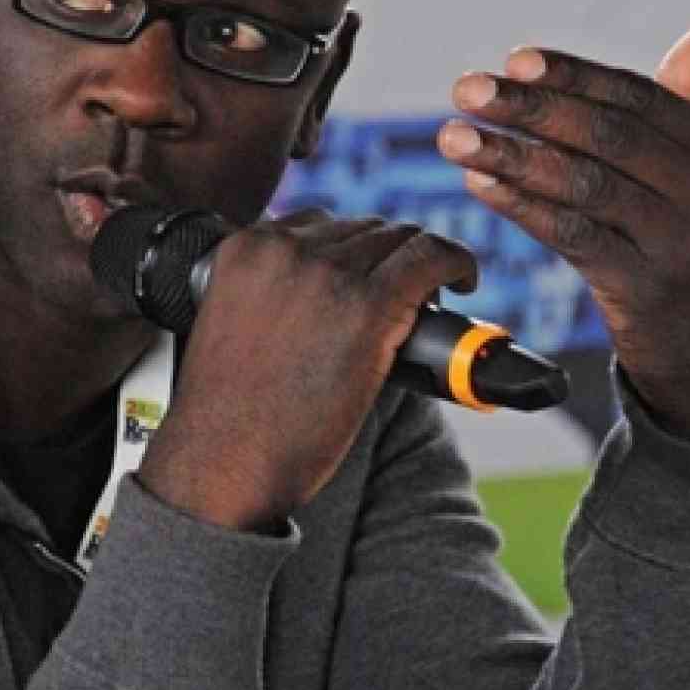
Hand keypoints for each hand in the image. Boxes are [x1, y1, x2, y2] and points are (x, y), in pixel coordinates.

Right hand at [138, 211, 476, 530]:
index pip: (316, 224)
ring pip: (400, 240)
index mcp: (245, 249)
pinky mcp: (368, 305)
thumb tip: (327, 292)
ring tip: (432, 295)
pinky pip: (431, 258)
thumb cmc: (230, 416)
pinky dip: (456, 262)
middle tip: (404, 296)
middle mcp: (284, 250)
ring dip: (421, 263)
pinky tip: (463, 280)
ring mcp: (327, 274)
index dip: (351, 251)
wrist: (226, 465)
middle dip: (387, 258)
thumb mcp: (230, 325)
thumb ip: (267, 293)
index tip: (365, 276)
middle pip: (363, 230)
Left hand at [436, 19, 689, 439]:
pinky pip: (571, 236)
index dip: (572, 76)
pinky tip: (479, 184)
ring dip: (510, 155)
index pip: (638, 96)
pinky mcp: (645, 290)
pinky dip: (521, 206)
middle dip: (530, 108)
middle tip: (466, 88)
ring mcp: (681, 244)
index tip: (513, 60)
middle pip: (608, 134)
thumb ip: (689, 105)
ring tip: (453, 136)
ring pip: (584, 184)